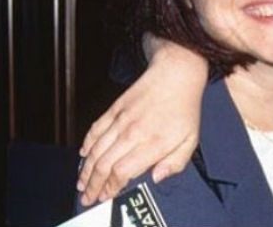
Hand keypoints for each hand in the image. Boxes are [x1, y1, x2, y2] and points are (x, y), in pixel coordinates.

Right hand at [76, 40, 207, 205]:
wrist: (176, 75)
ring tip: (82, 182)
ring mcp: (121, 120)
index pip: (122, 172)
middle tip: (87, 197)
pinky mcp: (115, 109)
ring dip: (86, 169)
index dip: (110, 188)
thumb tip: (156, 177)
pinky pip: (95, 130)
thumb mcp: (191, 140)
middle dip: (92, 184)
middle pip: (103, 165)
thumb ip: (175, 163)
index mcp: (152, 143)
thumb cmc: (185, 108)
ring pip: (95, 150)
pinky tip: (83, 155)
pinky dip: (87, 144)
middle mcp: (133, 133)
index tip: (106, 196)